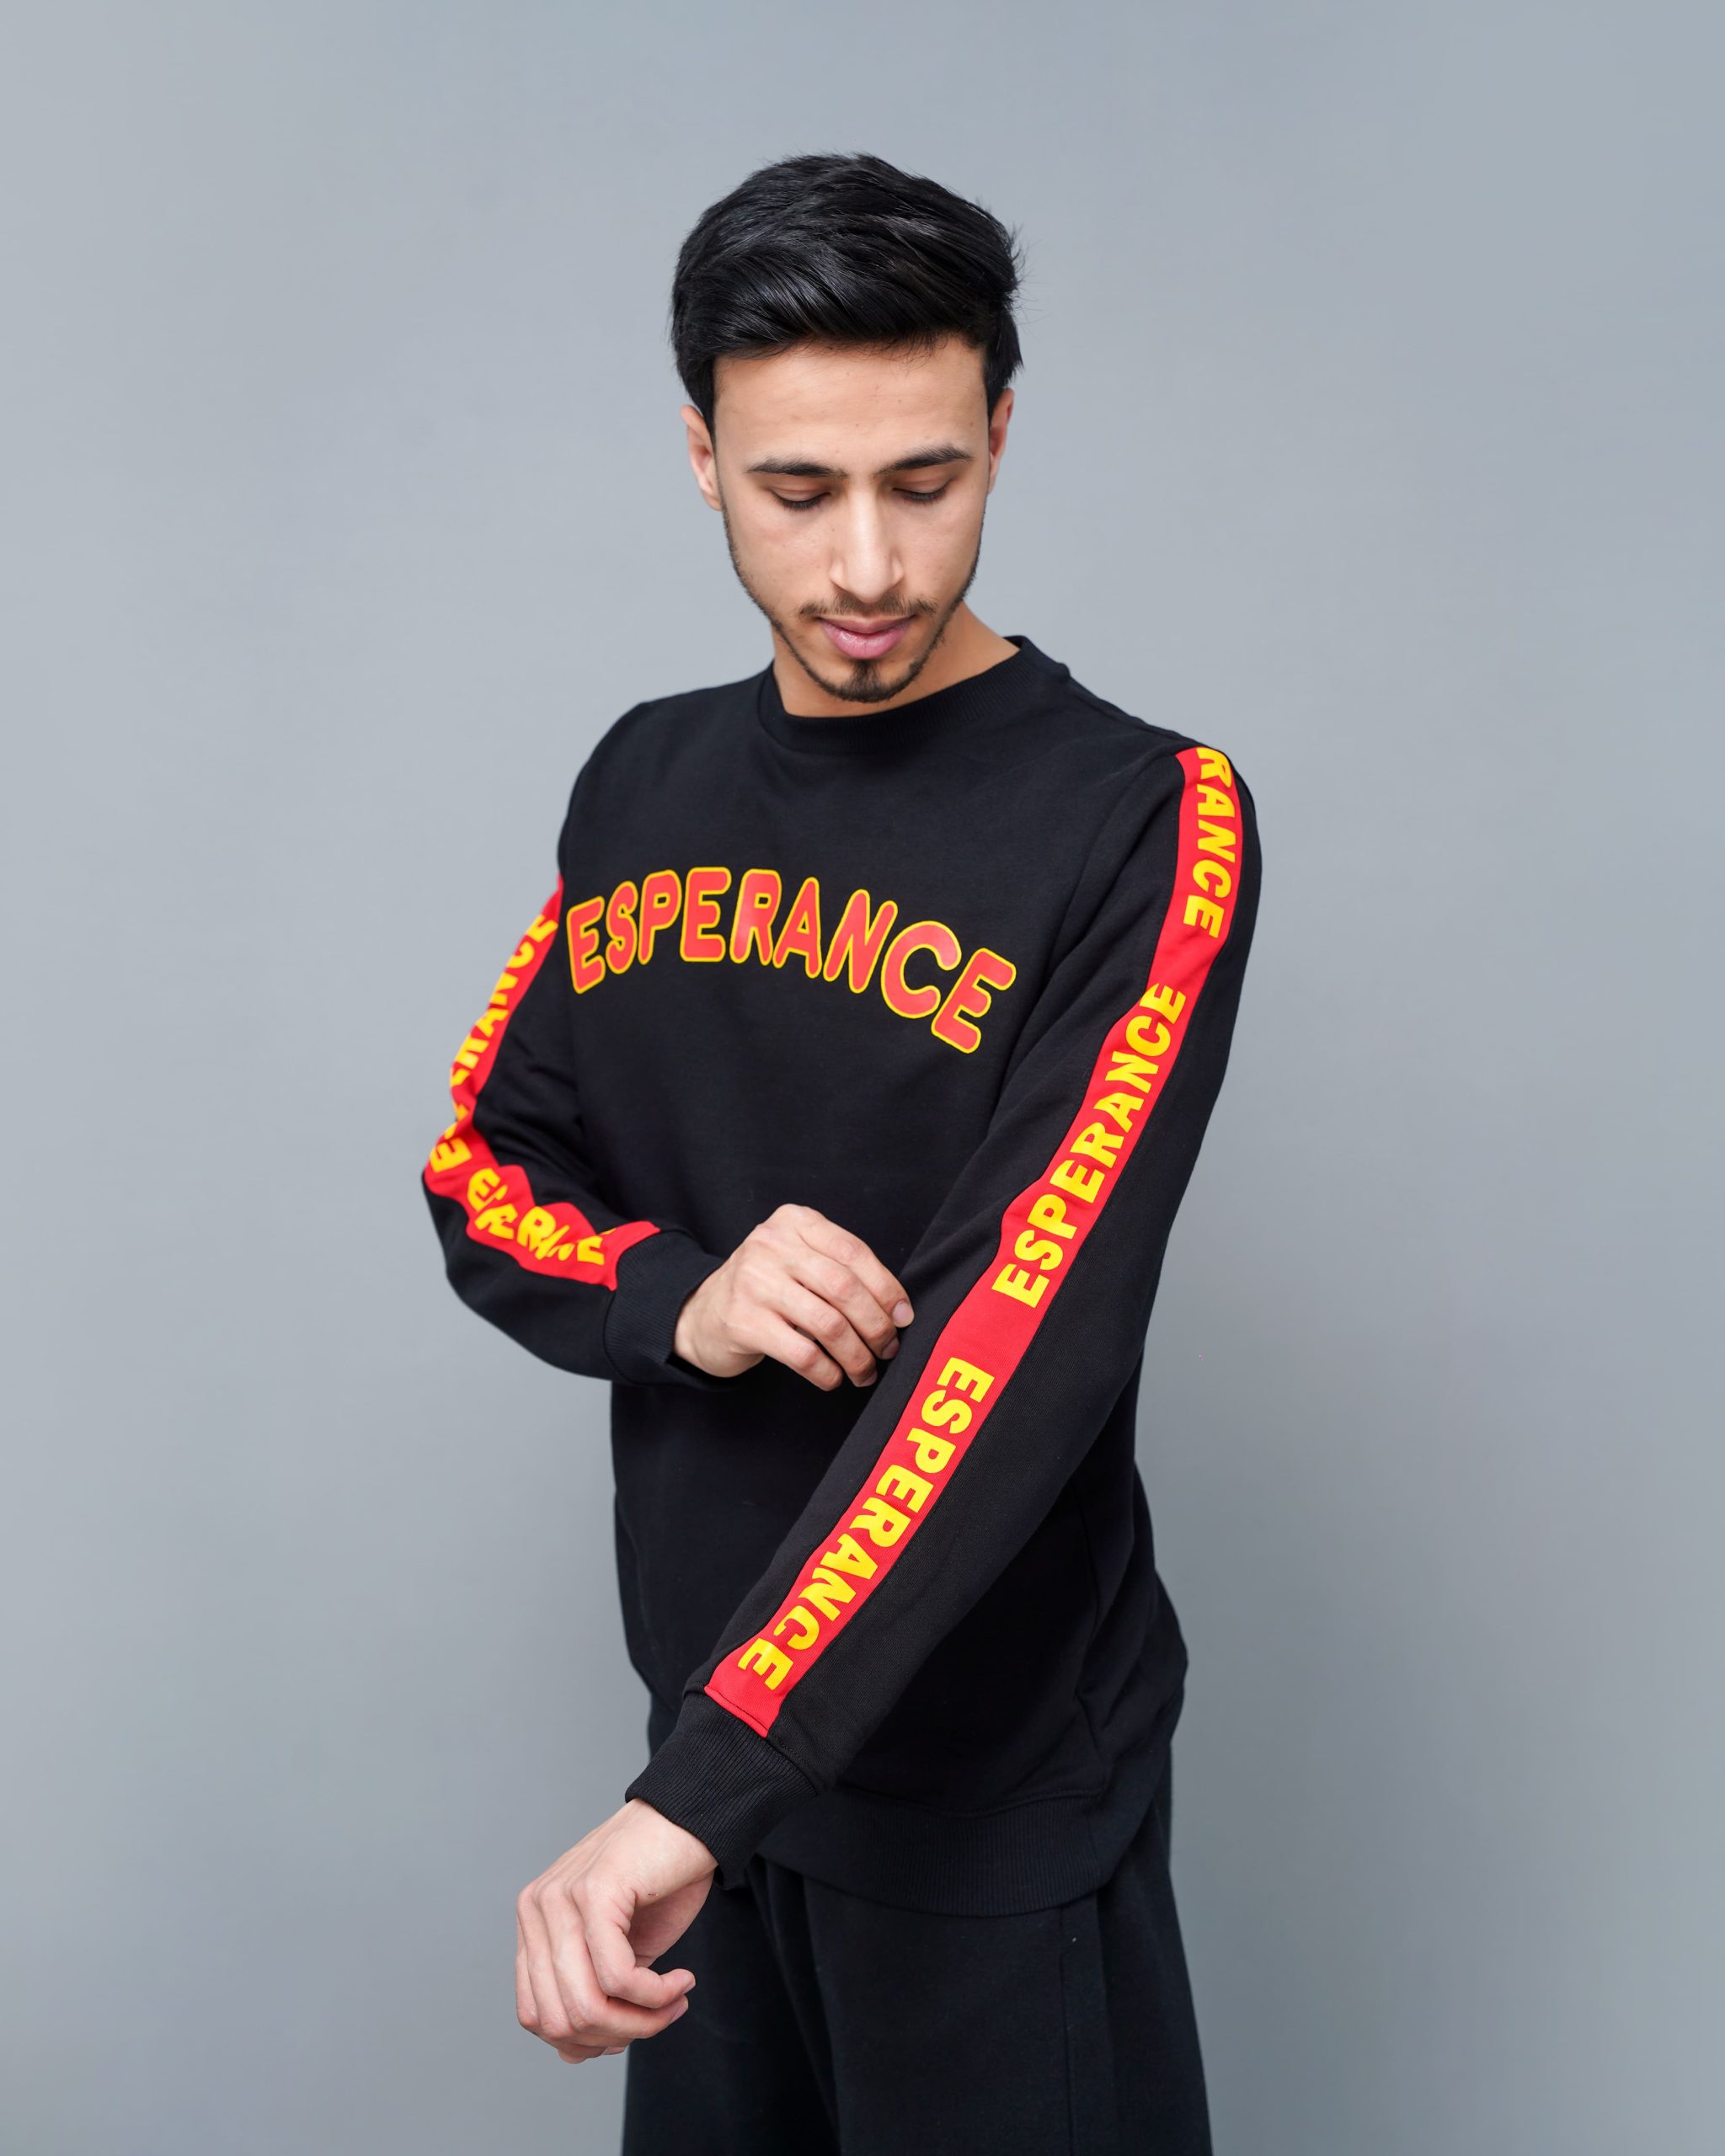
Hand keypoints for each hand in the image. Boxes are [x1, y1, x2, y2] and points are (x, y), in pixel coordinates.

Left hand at [515, 1799, 714, 2065]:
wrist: (695, 1821)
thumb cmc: (660, 1884)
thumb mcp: (619, 1952)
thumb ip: (592, 1995)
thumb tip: (574, 2055)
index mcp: (534, 1924)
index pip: (536, 2016)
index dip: (586, 2040)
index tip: (634, 2027)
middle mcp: (536, 1909)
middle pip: (559, 2020)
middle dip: (618, 2035)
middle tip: (663, 2017)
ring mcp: (560, 1897)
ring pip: (585, 2004)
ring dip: (641, 2021)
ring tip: (675, 2002)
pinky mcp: (595, 1892)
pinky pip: (617, 1977)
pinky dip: (656, 1995)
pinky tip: (682, 1979)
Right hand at [672, 1202, 914, 1389]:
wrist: (702, 1313)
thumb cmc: (767, 1288)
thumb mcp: (798, 1259)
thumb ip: (840, 1269)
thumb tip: (898, 1310)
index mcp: (794, 1221)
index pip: (854, 1252)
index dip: (886, 1288)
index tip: (904, 1317)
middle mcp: (771, 1245)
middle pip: (845, 1288)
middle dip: (876, 1325)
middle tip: (888, 1348)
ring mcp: (753, 1283)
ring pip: (828, 1324)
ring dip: (857, 1355)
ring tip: (865, 1371)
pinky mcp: (742, 1322)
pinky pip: (802, 1353)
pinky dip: (827, 1372)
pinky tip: (834, 1378)